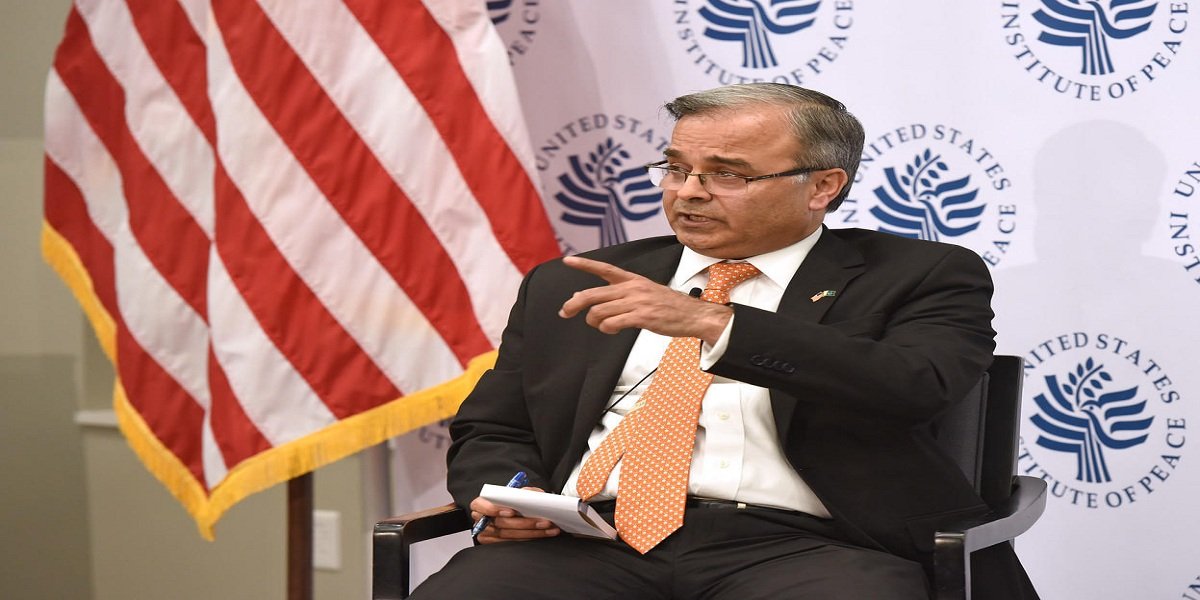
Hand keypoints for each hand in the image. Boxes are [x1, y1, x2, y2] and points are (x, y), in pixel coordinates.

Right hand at [469, 488, 560, 542]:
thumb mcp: (516, 491)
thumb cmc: (512, 500)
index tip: (512, 511)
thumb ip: (523, 492)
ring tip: (548, 528)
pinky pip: (513, 543)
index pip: (481, 506)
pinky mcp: (495, 544)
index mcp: (480, 504)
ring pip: (509, 536)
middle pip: (501, 524)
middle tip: (543, 521)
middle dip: (525, 523)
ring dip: (532, 532)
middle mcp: (482, 520)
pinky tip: (541, 534)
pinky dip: (529, 539)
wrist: (512, 510)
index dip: (495, 509)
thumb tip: (533, 496)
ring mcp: (487, 534)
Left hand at [558, 256, 732, 343]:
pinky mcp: (642, 317)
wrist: (694, 315)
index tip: (568, 261)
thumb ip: (620, 295)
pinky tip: (612, 330)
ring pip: (599, 311)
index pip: (604, 268)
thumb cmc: (670, 307)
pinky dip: (607, 329)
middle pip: (593, 294)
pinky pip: (612, 323)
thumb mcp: (645, 292)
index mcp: (633, 280)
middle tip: (565, 312)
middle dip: (574, 304)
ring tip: (602, 326)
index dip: (585, 264)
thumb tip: (592, 300)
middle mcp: (632, 288)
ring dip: (594, 322)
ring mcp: (637, 302)